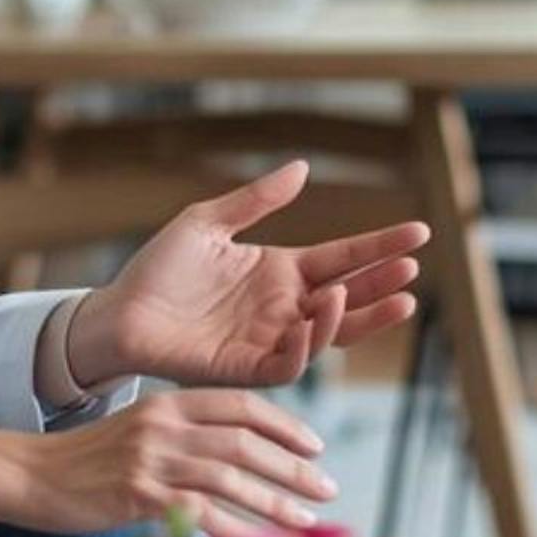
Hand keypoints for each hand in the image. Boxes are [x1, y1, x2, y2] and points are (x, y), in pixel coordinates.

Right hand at [0, 389, 336, 535]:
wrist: (30, 475)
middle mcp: (165, 426)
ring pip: (232, 479)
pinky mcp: (139, 497)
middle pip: (247, 443)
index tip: (316, 446)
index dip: (286, 426)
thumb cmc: (88, 460)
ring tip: (309, 521)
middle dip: (295, 467)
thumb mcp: (140, 430)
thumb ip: (186, 435)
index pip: (242, 406)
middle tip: (328, 487)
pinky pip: (201, 515)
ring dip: (277, 502)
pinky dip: (236, 533)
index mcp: (169, 402)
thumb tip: (239, 458)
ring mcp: (152, 461)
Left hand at [77, 161, 428, 388]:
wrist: (118, 311)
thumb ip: (256, 200)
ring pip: (328, 335)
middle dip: (382, 285)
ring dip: (355, 317)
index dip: (379, 246)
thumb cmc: (159, 269)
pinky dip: (307, 345)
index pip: (344, 258)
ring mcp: (269, 340)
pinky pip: (289, 364)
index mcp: (280, 272)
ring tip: (373, 293)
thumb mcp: (208, 222)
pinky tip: (315, 317)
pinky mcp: (247, 368)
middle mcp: (284, 308)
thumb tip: (303, 167)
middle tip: (411, 268)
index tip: (418, 232)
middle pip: (349, 297)